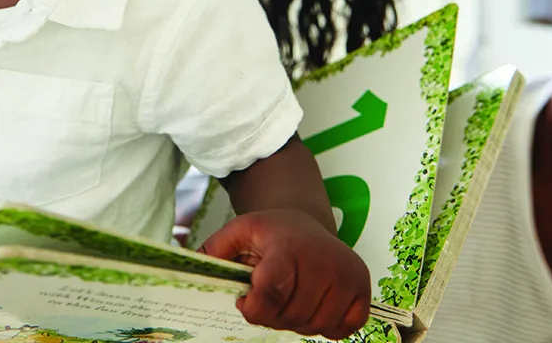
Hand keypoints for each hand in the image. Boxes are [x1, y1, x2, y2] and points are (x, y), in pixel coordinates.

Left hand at [201, 209, 370, 338]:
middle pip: (291, 316)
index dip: (252, 307)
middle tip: (268, 296)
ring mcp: (348, 276)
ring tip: (290, 297)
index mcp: (289, 247)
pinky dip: (326, 324)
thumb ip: (214, 250)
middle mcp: (324, 261)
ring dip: (297, 321)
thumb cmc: (270, 232)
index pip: (270, 294)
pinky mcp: (363, 290)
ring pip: (315, 326)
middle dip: (273, 315)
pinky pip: (343, 329)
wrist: (307, 222)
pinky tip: (314, 302)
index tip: (245, 300)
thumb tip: (188, 266)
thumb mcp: (238, 231)